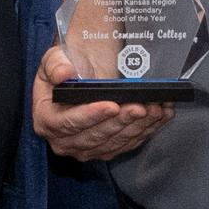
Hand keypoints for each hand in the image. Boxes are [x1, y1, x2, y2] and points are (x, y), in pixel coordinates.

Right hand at [32, 43, 179, 165]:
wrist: (80, 74)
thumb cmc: (65, 66)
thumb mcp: (53, 58)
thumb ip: (55, 64)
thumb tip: (64, 73)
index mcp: (47, 120)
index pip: (68, 123)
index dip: (91, 116)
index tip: (112, 105)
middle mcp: (65, 141)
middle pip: (95, 136)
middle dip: (120, 122)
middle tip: (140, 106)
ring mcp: (88, 149)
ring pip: (115, 142)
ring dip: (137, 126)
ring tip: (154, 108)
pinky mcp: (108, 149)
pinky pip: (129, 144)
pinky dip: (147, 130)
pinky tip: (160, 115)